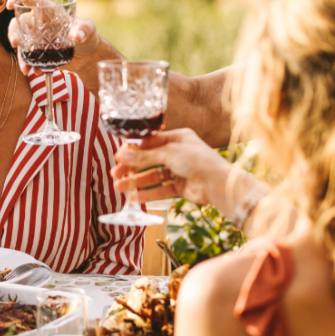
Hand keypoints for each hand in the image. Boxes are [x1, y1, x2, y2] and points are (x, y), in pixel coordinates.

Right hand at [6, 0, 98, 75]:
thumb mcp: (89, 29)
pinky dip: (29, 65)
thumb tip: (78, 36)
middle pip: (18, 23)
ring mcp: (36, 38)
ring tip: (26, 68)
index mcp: (47, 10)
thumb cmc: (88, 35)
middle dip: (13, 33)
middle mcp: (38, 22)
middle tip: (15, 44)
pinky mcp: (37, 52)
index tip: (9, 5)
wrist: (87, 55)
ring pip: (21, 42)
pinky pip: (28, 56)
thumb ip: (85, 29)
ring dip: (20, 55)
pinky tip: (36, 72)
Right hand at [110, 128, 231, 205]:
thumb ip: (145, 156)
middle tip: (115, 174)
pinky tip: (136, 197)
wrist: (219, 183)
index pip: (149, 142)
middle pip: (148, 159)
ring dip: (136, 182)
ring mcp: (179, 170)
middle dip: (131, 167)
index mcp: (177, 138)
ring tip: (120, 188)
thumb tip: (122, 156)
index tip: (118, 156)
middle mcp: (177, 153)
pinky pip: (161, 189)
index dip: (133, 150)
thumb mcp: (169, 153)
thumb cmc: (198, 161)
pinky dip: (149, 193)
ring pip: (153, 175)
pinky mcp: (181, 186)